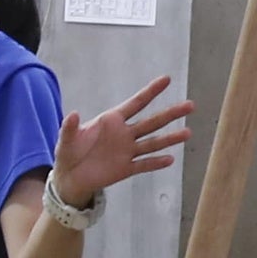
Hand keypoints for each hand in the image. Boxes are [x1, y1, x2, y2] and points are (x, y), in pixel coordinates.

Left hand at [54, 75, 195, 202]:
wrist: (70, 178)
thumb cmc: (68, 153)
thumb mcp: (66, 140)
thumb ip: (70, 128)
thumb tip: (73, 114)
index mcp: (111, 121)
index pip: (135, 103)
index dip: (150, 92)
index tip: (166, 79)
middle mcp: (124, 134)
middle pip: (151, 121)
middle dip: (170, 113)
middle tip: (190, 105)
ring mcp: (127, 151)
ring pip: (153, 143)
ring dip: (170, 138)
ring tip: (188, 133)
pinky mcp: (126, 168)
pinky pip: (144, 165)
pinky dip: (156, 163)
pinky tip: (170, 159)